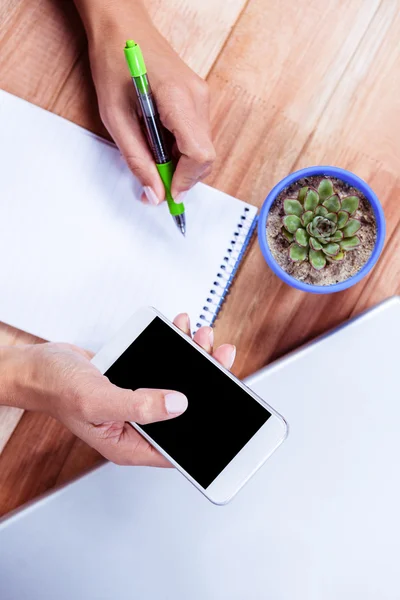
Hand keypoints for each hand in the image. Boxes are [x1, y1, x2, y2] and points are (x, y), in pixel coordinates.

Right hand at [5, 315, 234, 466]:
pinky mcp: (137, 380)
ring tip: (204, 337)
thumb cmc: (56, 389)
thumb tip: (178, 404)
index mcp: (131, 444)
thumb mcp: (98, 400)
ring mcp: (139, 400)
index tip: (232, 405)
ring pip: (180, 383)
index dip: (209, 428)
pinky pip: (166, 366)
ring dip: (196, 358)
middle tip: (221, 357)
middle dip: (209, 380)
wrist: (38, 364)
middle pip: (187, 409)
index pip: (180, 445)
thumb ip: (139, 405)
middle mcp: (139, 424)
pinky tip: (182, 331)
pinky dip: (177, 347)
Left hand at [80, 2, 214, 204]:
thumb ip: (136, 158)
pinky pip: (197, 135)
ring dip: (181, 164)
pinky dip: (181, 149)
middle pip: (204, 156)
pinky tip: (159, 144)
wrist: (121, 25)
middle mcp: (198, 97)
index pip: (199, 154)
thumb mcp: (115, 116)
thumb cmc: (113, 61)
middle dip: (183, 177)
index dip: (185, 181)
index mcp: (178, 99)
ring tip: (153, 161)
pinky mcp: (197, 97)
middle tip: (156, 185)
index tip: (168, 195)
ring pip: (202, 148)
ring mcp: (201, 96)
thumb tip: (153, 194)